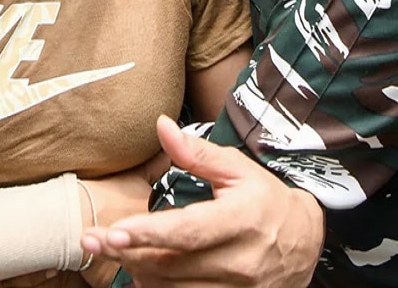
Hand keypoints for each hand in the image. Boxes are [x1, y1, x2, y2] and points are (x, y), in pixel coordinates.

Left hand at [81, 116, 322, 287]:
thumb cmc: (265, 200)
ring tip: (114, 250)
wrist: (305, 243)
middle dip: (127, 253)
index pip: (189, 231)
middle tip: (92, 239)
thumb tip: (161, 125)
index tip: (113, 231)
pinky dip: (158, 287)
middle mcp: (240, 261)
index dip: (149, 234)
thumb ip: (197, 152)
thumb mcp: (238, 169)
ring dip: (138, 270)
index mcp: (242, 220)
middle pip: (172, 264)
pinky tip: (140, 271)